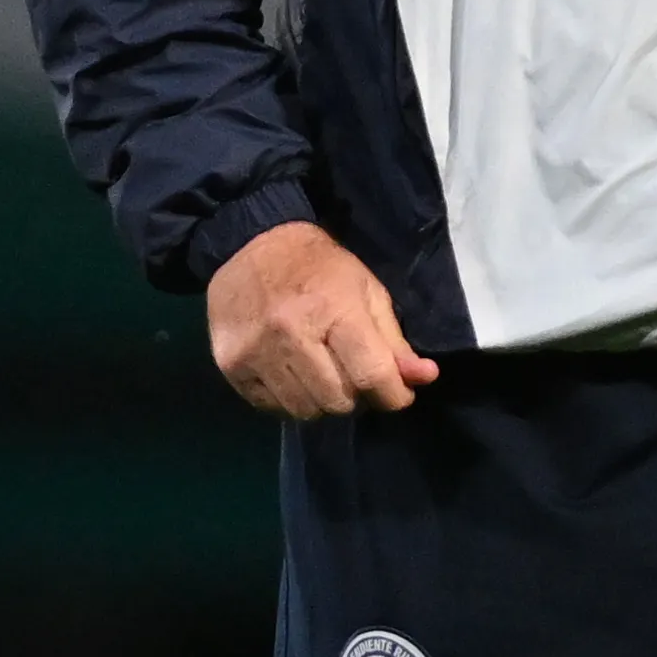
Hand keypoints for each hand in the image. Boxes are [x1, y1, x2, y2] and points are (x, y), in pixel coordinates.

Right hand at [209, 217, 434, 417]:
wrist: (250, 244)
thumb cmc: (320, 269)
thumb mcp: (367, 292)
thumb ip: (394, 341)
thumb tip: (425, 378)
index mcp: (333, 309)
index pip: (372, 376)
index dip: (393, 396)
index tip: (396, 394)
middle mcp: (291, 333)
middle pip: (339, 402)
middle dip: (355, 396)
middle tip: (351, 374)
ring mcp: (256, 352)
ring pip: (305, 411)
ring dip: (322, 401)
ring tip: (321, 373)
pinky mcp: (231, 366)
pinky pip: (272, 409)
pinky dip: (290, 400)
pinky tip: (291, 373)